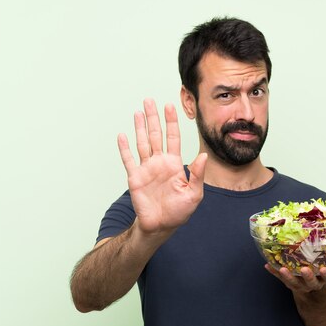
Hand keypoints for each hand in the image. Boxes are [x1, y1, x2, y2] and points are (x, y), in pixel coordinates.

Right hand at [117, 98, 206, 233]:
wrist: (161, 225)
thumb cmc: (179, 211)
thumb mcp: (194, 194)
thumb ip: (198, 174)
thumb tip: (203, 156)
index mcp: (175, 164)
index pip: (173, 137)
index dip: (171, 121)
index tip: (170, 105)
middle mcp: (160, 162)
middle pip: (156, 135)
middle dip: (153, 117)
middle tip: (149, 100)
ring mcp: (146, 169)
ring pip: (142, 142)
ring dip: (140, 127)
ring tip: (138, 112)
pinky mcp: (135, 177)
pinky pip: (129, 159)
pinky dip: (124, 148)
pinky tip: (122, 136)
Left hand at [264, 240, 325, 293]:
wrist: (312, 291)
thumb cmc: (323, 270)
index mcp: (324, 277)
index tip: (324, 269)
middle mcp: (313, 283)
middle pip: (311, 282)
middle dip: (308, 276)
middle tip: (304, 269)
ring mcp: (300, 284)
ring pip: (294, 283)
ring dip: (287, 276)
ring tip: (282, 269)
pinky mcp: (289, 282)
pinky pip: (280, 278)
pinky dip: (274, 272)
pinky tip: (267, 265)